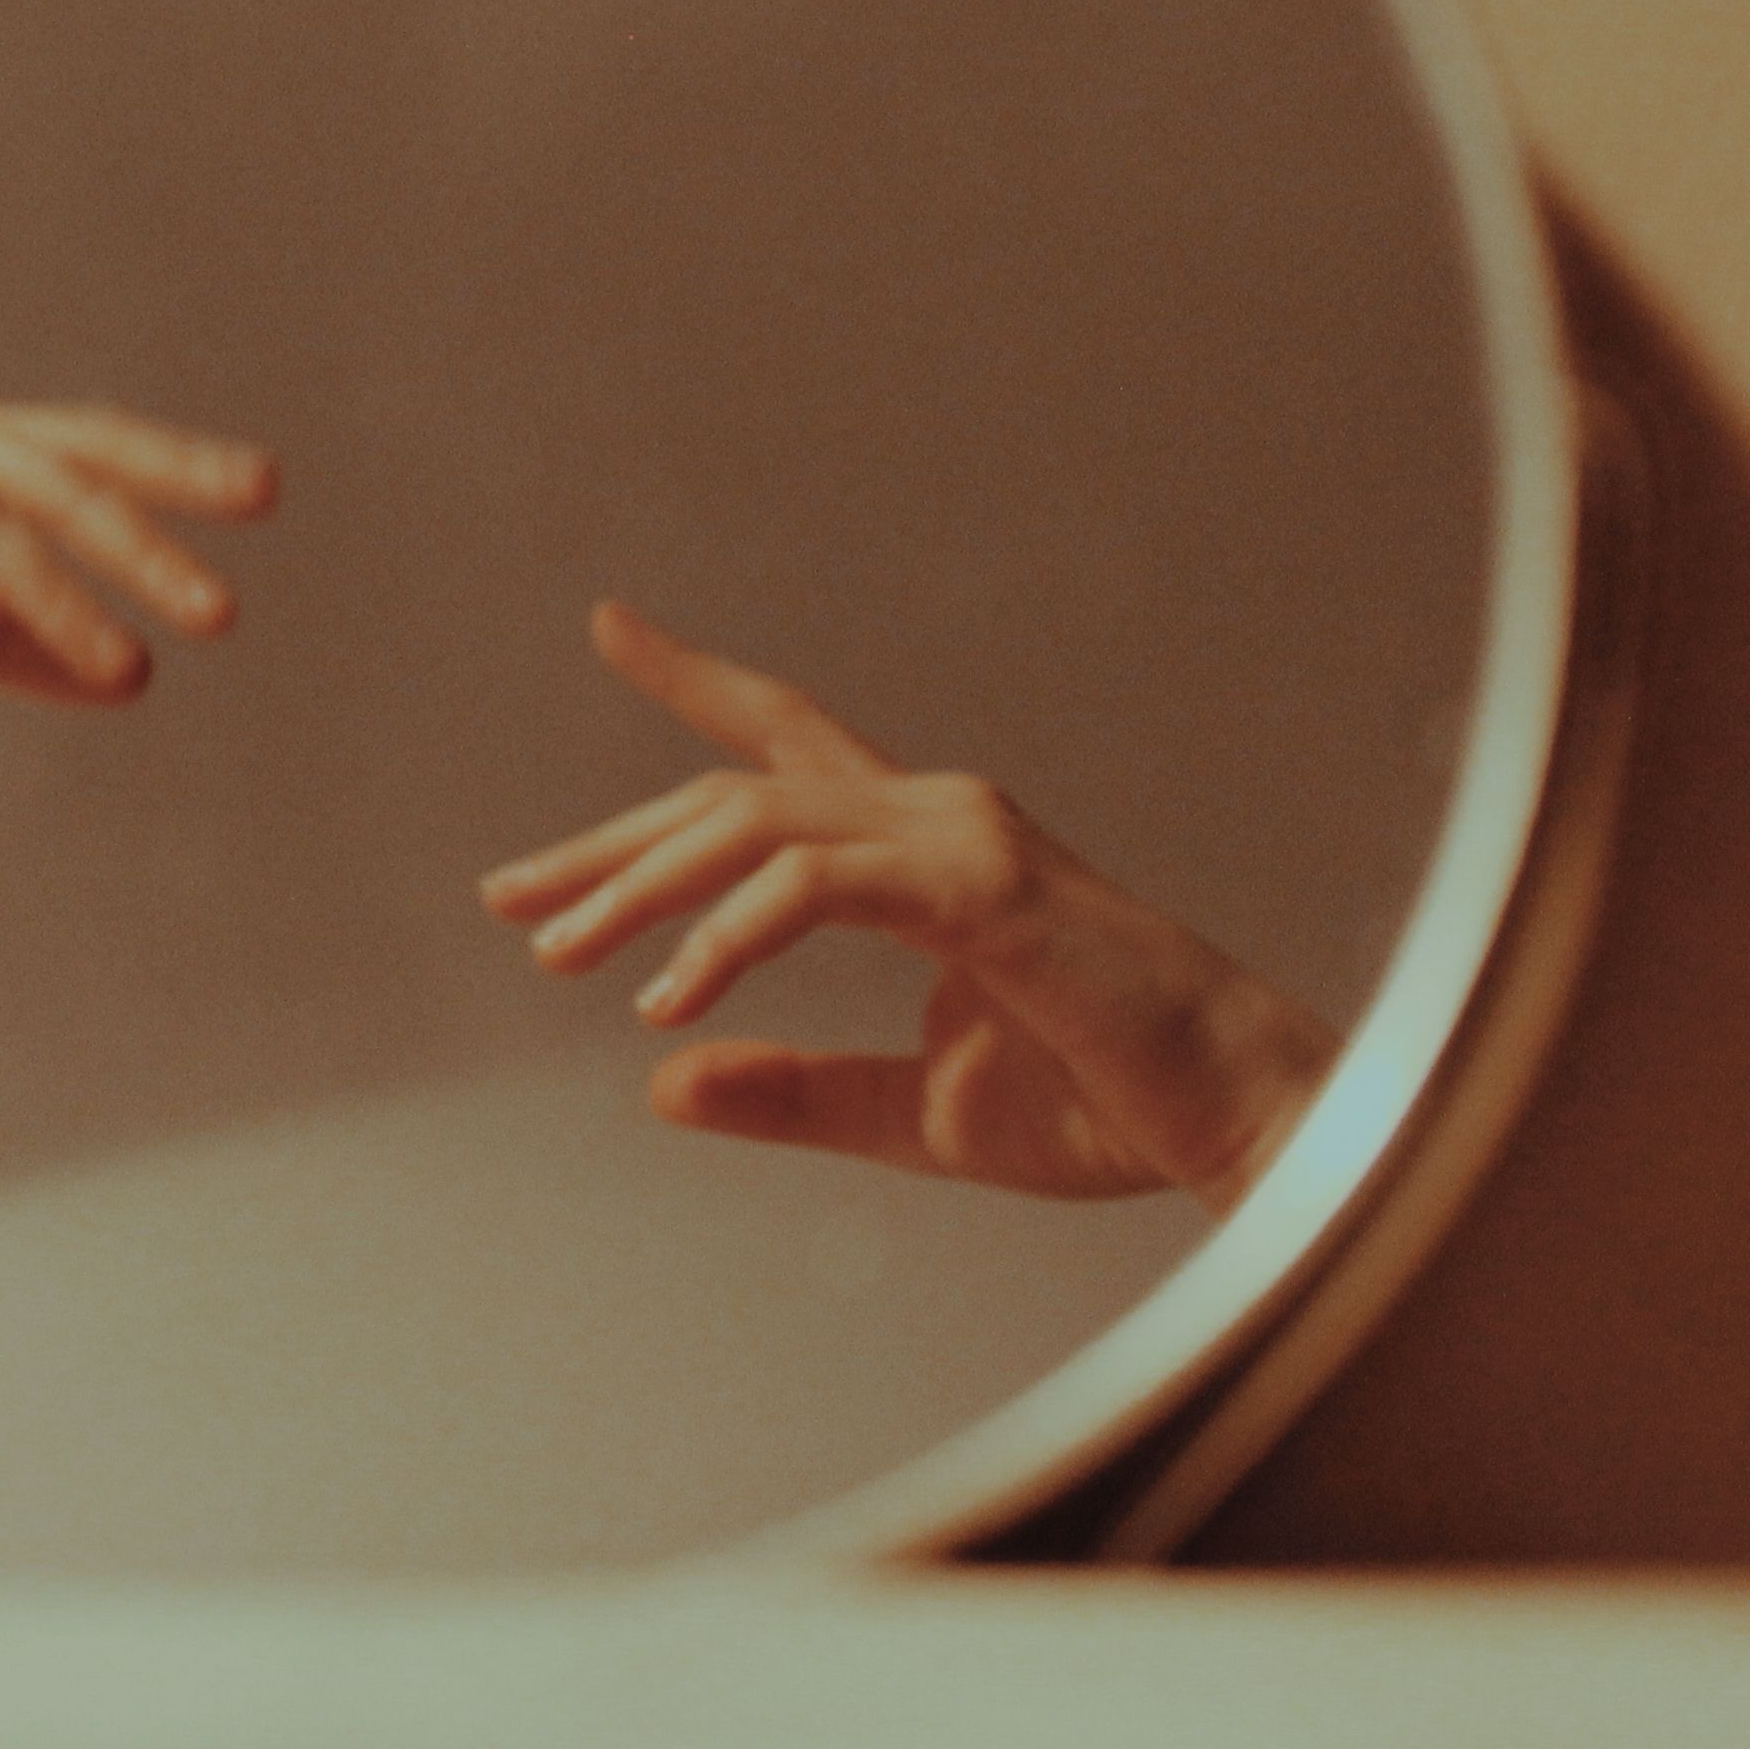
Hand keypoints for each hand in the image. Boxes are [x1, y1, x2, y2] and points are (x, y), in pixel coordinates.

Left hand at [477, 603, 1339, 1214]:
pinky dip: (730, 934)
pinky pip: (816, 886)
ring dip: (644, 887)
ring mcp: (960, 837)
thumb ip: (792, 1090)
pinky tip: (669, 995)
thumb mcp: (910, 1115)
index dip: (695, 682)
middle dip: (614, 844)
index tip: (610, 623)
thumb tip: (660, 1084)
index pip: (786, 743)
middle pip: (735, 791)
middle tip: (509, 899)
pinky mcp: (980, 887)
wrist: (1240, 1125)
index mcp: (923, 849)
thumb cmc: (1107, 1106)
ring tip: (561, 956)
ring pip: (754, 825)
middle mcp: (935, 815)